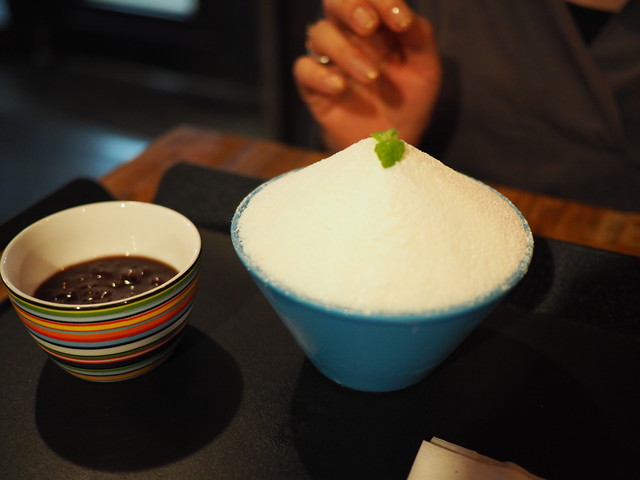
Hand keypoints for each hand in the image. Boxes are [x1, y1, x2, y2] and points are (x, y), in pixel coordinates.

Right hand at [293, 0, 441, 150]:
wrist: (391, 143)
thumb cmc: (408, 101)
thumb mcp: (425, 70)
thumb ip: (419, 39)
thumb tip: (404, 16)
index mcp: (377, 25)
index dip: (383, 1)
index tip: (401, 22)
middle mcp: (349, 36)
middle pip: (335, 2)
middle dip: (351, 7)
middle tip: (369, 26)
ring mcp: (329, 61)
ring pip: (319, 35)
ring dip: (345, 51)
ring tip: (371, 77)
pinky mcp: (313, 87)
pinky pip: (304, 69)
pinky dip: (320, 75)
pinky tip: (341, 87)